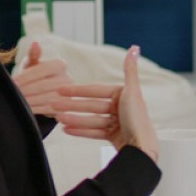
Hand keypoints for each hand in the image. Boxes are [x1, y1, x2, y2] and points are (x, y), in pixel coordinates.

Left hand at [13, 41, 71, 116]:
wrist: (45, 92)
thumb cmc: (36, 76)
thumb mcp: (33, 64)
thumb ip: (33, 55)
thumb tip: (35, 43)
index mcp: (60, 64)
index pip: (40, 70)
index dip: (25, 77)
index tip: (13, 83)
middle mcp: (68, 78)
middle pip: (43, 85)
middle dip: (26, 90)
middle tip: (14, 94)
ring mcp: (69, 94)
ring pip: (46, 98)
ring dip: (31, 101)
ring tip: (19, 103)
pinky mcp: (66, 107)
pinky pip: (50, 109)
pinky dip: (37, 110)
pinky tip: (27, 110)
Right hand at [52, 46, 158, 161]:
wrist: (142, 148)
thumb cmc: (138, 119)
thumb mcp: (132, 91)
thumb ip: (129, 69)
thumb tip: (134, 47)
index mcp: (123, 95)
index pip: (95, 91)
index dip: (77, 90)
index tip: (60, 89)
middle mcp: (120, 108)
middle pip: (91, 106)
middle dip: (71, 106)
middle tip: (53, 105)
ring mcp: (117, 123)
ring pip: (90, 119)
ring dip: (73, 118)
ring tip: (58, 118)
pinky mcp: (114, 136)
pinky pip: (94, 132)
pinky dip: (81, 130)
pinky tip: (67, 129)